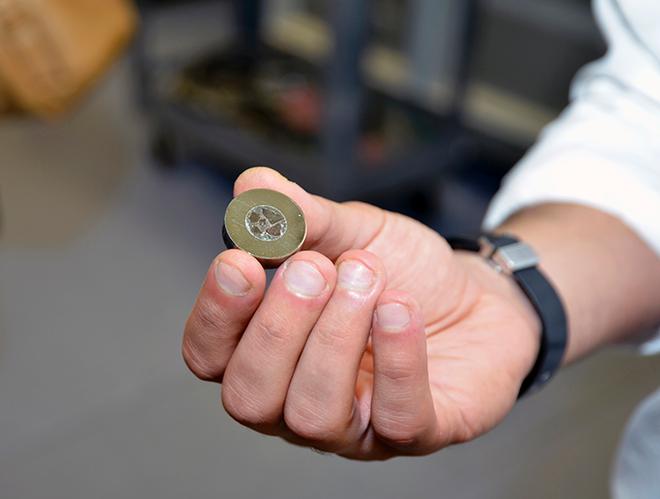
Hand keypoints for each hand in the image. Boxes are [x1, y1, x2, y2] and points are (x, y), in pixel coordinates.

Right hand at [183, 167, 540, 459]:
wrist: (476, 293)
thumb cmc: (401, 269)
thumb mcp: (350, 230)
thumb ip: (300, 214)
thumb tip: (252, 187)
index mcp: (267, 350)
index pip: (209, 355)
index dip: (216, 314)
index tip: (241, 261)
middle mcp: (296, 398)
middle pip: (249, 397)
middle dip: (280, 326)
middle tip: (317, 267)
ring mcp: (354, 427)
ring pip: (313, 415)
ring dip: (336, 337)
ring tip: (366, 277)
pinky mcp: (415, 433)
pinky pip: (395, 419)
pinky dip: (396, 358)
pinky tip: (400, 308)